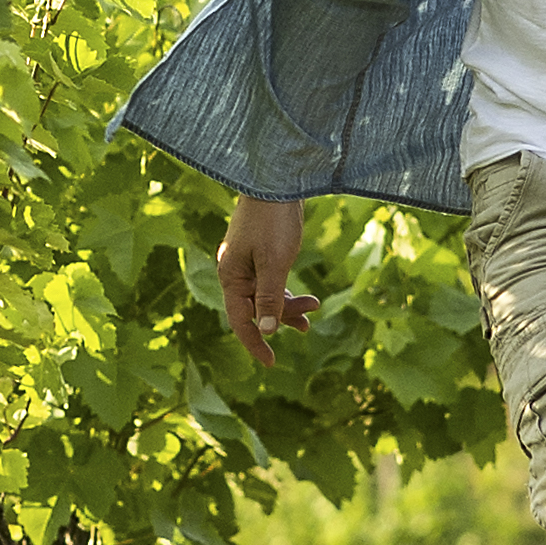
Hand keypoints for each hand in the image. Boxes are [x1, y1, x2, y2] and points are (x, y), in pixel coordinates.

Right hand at [217, 194, 315, 363]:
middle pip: (255, 310)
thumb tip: (265, 330)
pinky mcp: (260, 255)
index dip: (255, 343)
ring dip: (289, 306)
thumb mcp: (274, 262)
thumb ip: (269, 298)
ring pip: (265, 297)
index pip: (240, 321)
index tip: (271, 363)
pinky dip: (287, 293)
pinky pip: (271, 284)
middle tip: (309, 322)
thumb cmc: (273, 221)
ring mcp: (247, 264)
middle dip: (282, 318)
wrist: (277, 180)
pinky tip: (306, 300)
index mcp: (231, 276)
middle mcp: (235, 272)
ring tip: (314, 307)